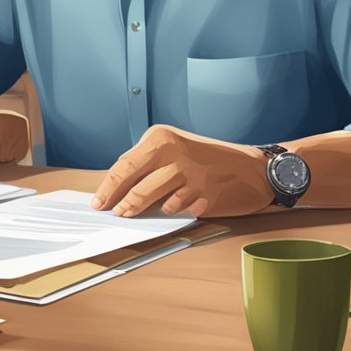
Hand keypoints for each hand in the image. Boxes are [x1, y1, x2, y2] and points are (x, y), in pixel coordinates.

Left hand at [91, 125, 273, 217]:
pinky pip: (173, 207)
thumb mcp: (176, 150)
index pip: (125, 163)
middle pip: (132, 179)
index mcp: (161, 137)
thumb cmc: (210, 160)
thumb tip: (119, 187)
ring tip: (129, 213)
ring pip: (149, 196)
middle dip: (116, 199)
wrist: (252, 169)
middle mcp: (172, 150)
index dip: (108, 185)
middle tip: (110, 212)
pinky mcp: (200, 192)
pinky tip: (169, 209)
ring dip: (136, 208)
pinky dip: (167, 211)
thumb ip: (150, 164)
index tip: (98, 201)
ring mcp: (187, 172)